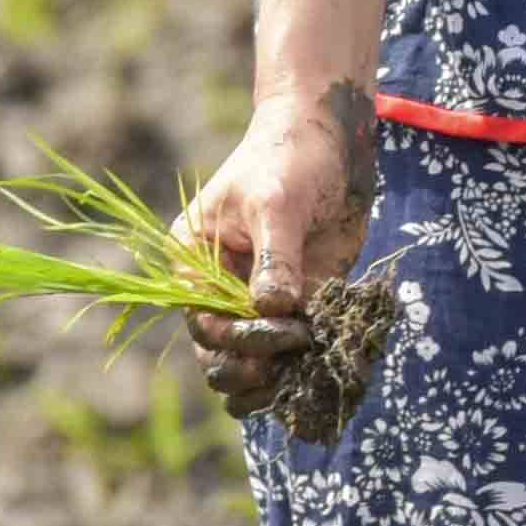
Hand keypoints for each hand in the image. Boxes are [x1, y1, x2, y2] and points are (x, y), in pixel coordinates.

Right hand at [175, 76, 378, 410]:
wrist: (331, 140)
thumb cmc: (288, 159)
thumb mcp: (275, 203)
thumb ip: (275, 258)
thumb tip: (272, 310)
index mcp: (193, 265)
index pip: (204, 324)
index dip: (239, 340)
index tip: (284, 330)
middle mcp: (221, 290)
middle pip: (219, 356)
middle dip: (248, 373)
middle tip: (286, 372)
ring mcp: (261, 299)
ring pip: (254, 363)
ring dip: (275, 382)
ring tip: (303, 386)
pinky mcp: (304, 300)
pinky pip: (299, 346)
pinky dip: (312, 363)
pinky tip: (332, 370)